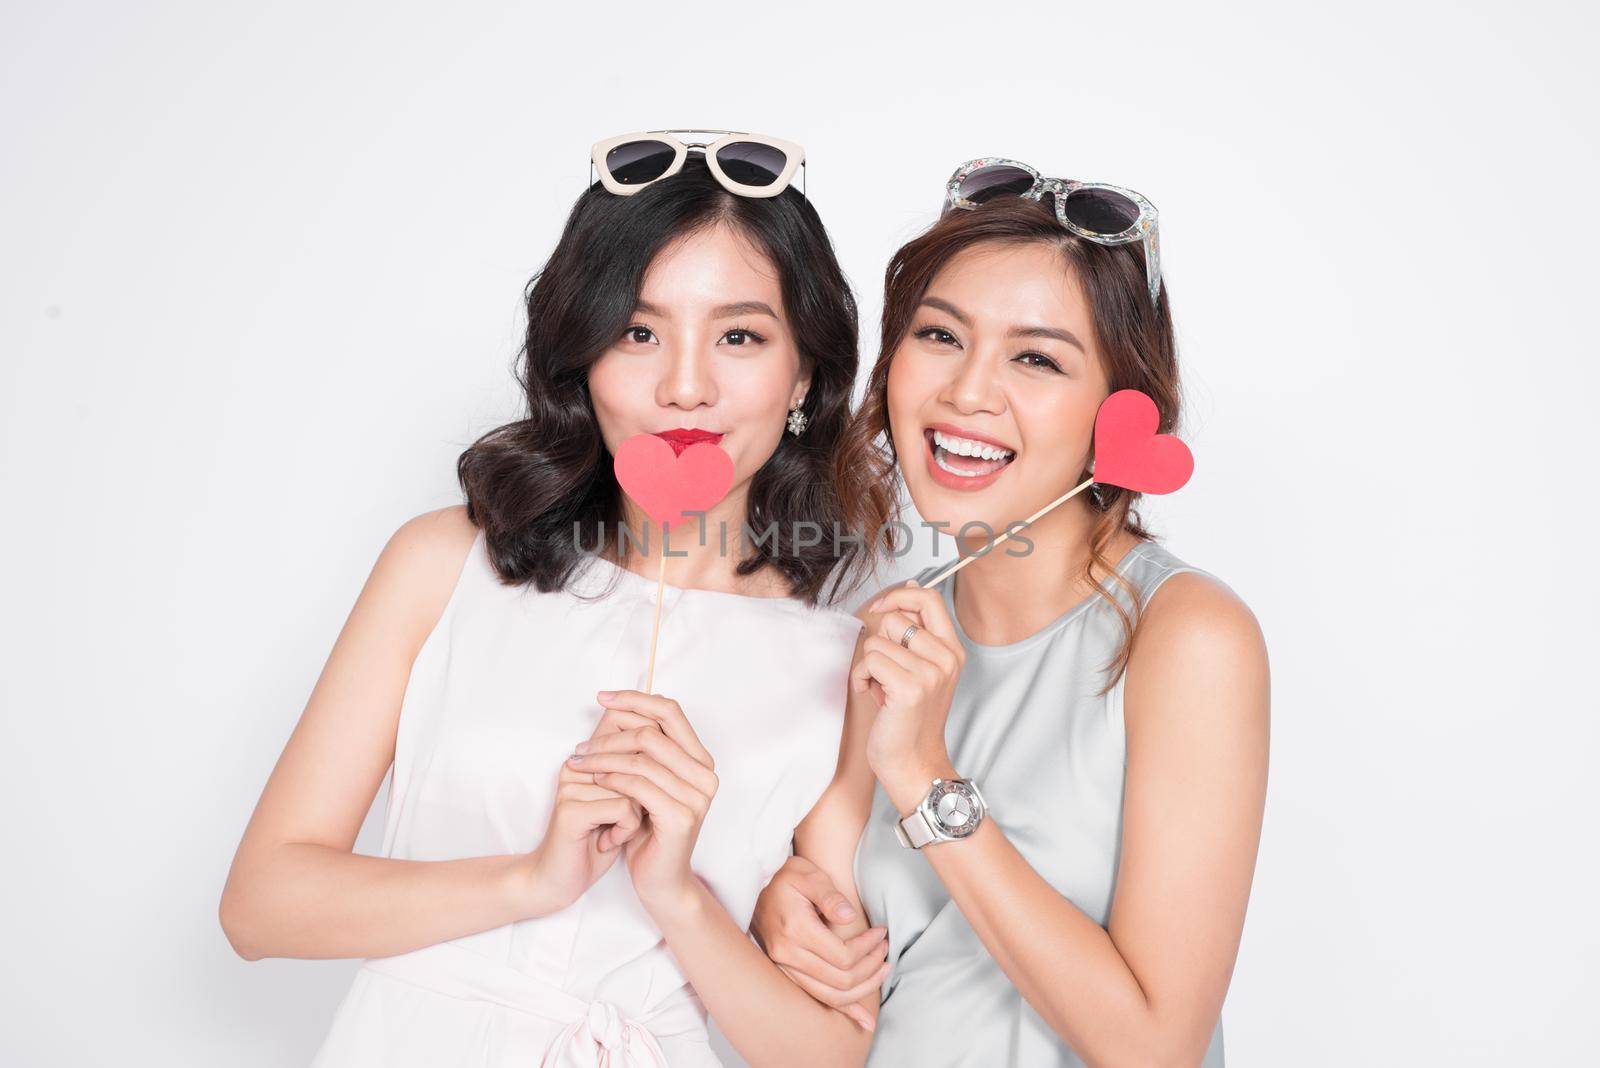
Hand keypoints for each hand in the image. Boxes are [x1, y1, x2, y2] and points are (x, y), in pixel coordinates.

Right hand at [519, 763, 643, 918]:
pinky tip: (607, 842)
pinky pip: (623, 809)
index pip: (634, 750)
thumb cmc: (596, 842)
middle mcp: (575, 766)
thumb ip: (636, 777)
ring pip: (633, 790)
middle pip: (636, 770)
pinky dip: (625, 830)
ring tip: (612, 834)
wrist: (562, 881)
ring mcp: (570, 787)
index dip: (645, 783)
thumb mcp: (623, 802)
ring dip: (633, 820)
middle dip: (640, 803)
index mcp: (586, 758)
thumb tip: (669, 755)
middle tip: (622, 825)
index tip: (629, 809)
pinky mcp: (571, 810)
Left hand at [566, 690, 717, 919]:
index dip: (635, 699)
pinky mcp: (681, 817)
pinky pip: (639, 785)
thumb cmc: (650, 831)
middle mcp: (705, 774)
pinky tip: (595, 781)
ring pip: (642, 758)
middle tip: (581, 746)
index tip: (602, 697)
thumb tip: (618, 705)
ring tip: (579, 764)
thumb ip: (644, 750)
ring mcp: (697, 796)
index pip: (670, 711)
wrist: (661, 881)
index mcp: (701, 760)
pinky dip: (612, 778)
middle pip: (652, 731)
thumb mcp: (647, 783)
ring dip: (603, 757)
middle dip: (610, 734)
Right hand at [750, 855, 889, 1030]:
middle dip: (870, 968)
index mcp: (795, 930)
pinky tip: (861, 1019)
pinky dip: (841, 1009)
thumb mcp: (809, 875)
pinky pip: (815, 997)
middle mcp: (786, 955)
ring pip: (829, 996)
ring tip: (881, 973)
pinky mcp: (784, 972)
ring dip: (862, 990)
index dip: (868, 948)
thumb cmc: (785, 875)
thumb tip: (850, 917)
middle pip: (840, 980)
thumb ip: (830, 896)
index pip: (843, 956)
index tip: (881, 933)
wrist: (755, 883)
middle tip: (884, 950)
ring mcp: (783, 967)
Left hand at [855, 582, 964, 808]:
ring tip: (881, 688)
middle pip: (895, 619)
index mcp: (952, 650)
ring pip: (877, 641)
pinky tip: (874, 697)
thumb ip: (915, 632)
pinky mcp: (911, 689)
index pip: (928, 598)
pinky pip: (869, 661)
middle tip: (886, 673)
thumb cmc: (909, 718)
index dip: (898, 597)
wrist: (913, 764)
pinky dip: (862, 678)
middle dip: (878, 643)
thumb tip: (910, 587)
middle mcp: (947, 659)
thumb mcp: (920, 669)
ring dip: (868, 665)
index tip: (880, 610)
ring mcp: (931, 674)